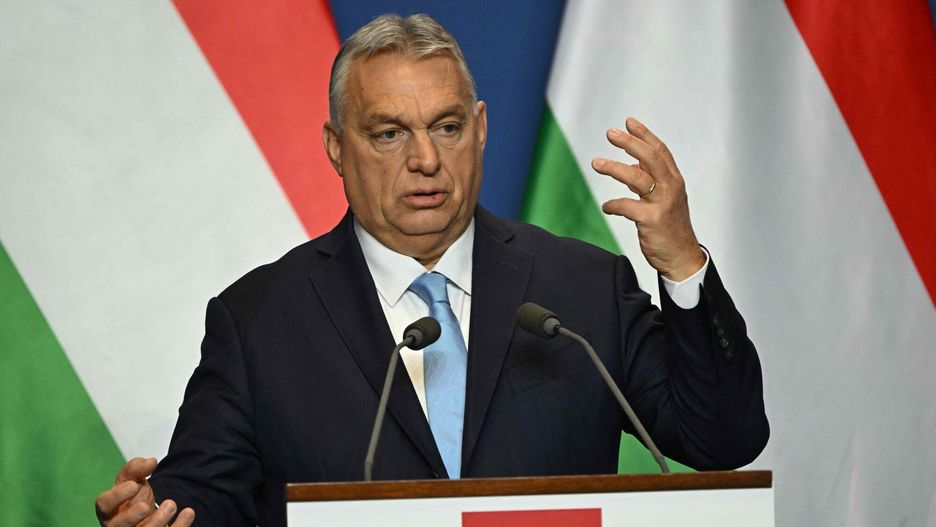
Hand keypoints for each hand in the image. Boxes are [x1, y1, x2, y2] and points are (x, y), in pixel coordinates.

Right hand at [95, 457, 194, 526]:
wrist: (149, 513)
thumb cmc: (134, 496)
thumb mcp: (131, 479)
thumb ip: (137, 468)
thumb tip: (151, 462)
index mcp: (109, 510)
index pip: (104, 505)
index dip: (117, 496)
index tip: (133, 486)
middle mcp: (118, 526)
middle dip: (131, 518)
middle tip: (145, 506)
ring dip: (158, 522)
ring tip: (171, 504)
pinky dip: (179, 526)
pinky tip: (188, 513)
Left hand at [592, 117, 705, 280]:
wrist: (682, 257)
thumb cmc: (670, 227)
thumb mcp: (665, 199)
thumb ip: (650, 180)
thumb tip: (633, 162)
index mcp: (674, 181)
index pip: (660, 151)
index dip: (645, 135)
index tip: (628, 122)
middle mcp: (671, 188)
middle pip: (651, 158)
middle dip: (630, 143)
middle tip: (611, 133)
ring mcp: (663, 204)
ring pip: (637, 178)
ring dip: (614, 168)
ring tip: (596, 163)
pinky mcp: (652, 220)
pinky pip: (627, 207)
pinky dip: (613, 204)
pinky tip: (606, 207)